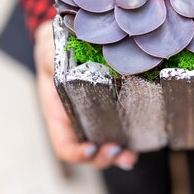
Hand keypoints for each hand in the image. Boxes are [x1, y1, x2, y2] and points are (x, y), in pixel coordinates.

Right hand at [34, 20, 137, 169]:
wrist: (73, 35)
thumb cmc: (57, 45)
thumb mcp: (50, 50)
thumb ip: (51, 57)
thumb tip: (55, 56)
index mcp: (58, 114)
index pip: (64, 145)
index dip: (76, 153)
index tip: (91, 148)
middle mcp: (77, 121)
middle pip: (89, 153)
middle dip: (103, 158)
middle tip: (118, 151)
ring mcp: (96, 119)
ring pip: (106, 147)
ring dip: (119, 156)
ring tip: (130, 156)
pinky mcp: (115, 111)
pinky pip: (122, 132)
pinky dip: (131, 142)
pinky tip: (143, 141)